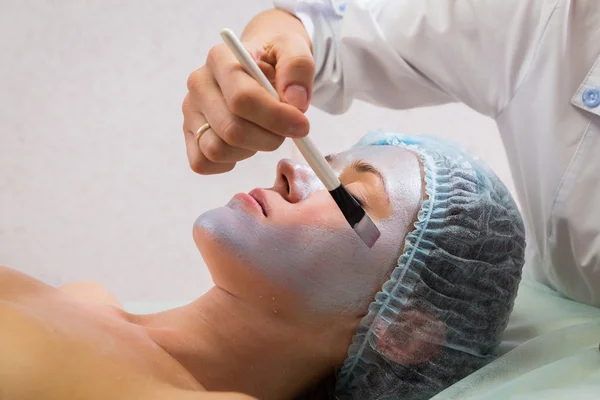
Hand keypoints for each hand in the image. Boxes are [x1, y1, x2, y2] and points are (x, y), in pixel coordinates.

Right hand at [182, 9, 314, 174]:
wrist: (258, 62)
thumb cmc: (275, 58)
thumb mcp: (294, 49)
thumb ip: (298, 67)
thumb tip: (295, 102)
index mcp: (220, 58)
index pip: (242, 99)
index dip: (276, 118)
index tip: (302, 125)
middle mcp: (199, 84)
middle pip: (232, 130)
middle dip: (269, 138)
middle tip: (287, 130)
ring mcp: (191, 111)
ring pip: (216, 150)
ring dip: (250, 150)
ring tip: (264, 132)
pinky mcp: (190, 134)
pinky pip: (202, 163)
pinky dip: (229, 162)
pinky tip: (246, 145)